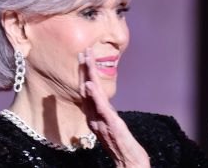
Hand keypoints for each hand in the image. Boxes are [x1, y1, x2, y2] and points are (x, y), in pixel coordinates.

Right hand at [80, 48, 150, 167]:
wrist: (124, 156)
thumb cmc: (117, 141)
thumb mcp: (109, 123)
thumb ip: (101, 110)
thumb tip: (96, 99)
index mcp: (95, 112)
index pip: (89, 89)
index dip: (85, 72)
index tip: (84, 55)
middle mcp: (94, 113)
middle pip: (87, 88)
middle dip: (85, 69)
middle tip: (83, 51)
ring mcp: (100, 118)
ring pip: (91, 95)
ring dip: (87, 76)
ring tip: (86, 60)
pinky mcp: (109, 123)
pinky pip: (100, 107)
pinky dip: (94, 95)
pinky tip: (90, 84)